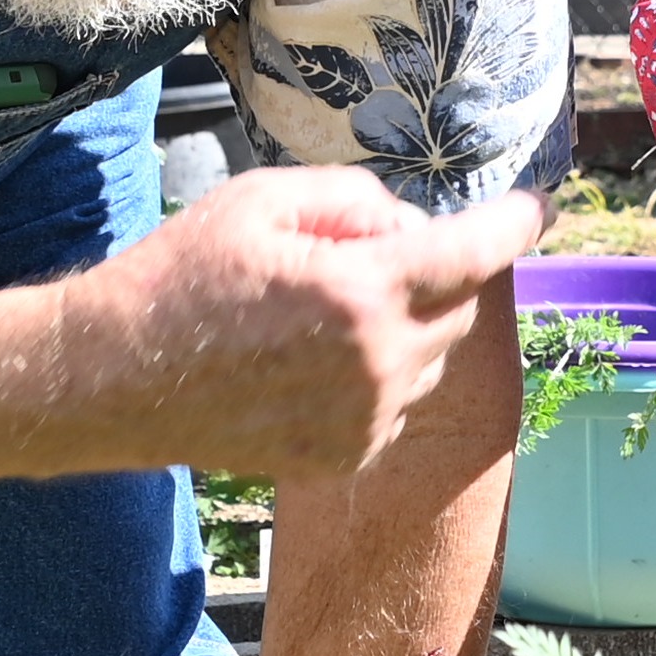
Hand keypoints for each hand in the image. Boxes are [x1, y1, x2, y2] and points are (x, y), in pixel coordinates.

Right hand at [70, 170, 542, 479]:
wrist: (115, 378)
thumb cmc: (181, 278)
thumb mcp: (262, 199)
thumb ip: (354, 199)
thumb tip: (408, 225)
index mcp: (363, 291)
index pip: (474, 253)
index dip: (515, 223)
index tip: (539, 207)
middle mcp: (378, 364)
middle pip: (459, 305)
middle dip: (433, 271)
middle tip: (357, 257)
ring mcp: (364, 420)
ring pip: (432, 357)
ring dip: (405, 325)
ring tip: (318, 313)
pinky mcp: (344, 456)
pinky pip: (395, 403)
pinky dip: (376, 375)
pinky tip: (306, 362)